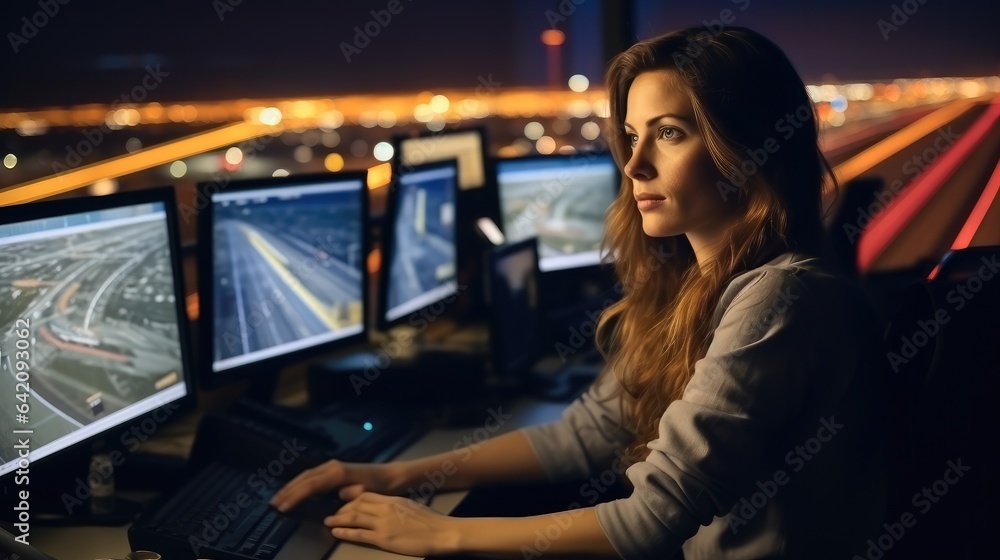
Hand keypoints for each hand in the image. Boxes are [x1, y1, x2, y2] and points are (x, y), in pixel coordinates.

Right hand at [270, 460, 399, 512]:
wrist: (390, 476)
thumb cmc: (380, 486)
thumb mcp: (368, 492)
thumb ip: (353, 494)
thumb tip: (339, 495)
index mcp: (338, 473)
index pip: (311, 485)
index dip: (295, 496)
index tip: (283, 507)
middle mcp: (333, 467)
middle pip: (304, 478)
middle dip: (288, 491)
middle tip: (273, 504)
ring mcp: (332, 466)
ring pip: (306, 475)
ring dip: (291, 486)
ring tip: (278, 498)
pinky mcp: (334, 469)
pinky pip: (312, 475)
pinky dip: (300, 483)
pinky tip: (294, 490)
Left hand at [324, 485, 459, 556]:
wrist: (442, 532)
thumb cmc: (432, 522)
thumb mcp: (412, 507)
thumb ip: (397, 506)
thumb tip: (388, 508)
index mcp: (393, 500)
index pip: (365, 495)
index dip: (350, 498)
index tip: (342, 501)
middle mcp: (385, 509)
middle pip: (356, 505)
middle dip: (341, 509)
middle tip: (332, 514)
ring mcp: (383, 523)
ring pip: (354, 517)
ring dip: (338, 519)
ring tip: (328, 522)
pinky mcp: (384, 538)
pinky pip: (359, 534)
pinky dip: (345, 532)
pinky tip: (336, 532)